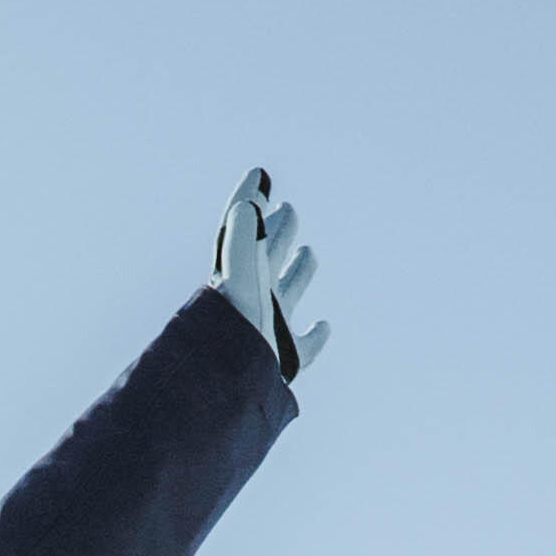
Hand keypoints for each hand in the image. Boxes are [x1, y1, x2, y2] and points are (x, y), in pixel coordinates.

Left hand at [213, 166, 328, 379]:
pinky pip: (303, 346)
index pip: (247, 232)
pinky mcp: (285, 360)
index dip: (253, 205)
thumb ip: (243, 229)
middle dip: (278, 232)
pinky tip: (324, 326)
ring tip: (308, 252)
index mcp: (242, 274)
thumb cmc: (234, 320)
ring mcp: (270, 328)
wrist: (231, 377)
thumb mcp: (241, 265)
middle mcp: (254, 299)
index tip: (261, 178)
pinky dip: (315, 335)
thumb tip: (252, 190)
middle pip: (268, 258)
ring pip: (286, 293)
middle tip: (288, 210)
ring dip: (298, 273)